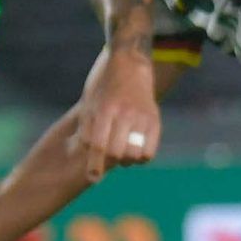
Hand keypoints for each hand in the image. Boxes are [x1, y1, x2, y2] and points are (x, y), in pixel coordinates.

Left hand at [73, 53, 161, 180]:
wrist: (129, 62)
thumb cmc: (103, 85)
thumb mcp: (89, 103)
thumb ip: (87, 129)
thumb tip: (85, 157)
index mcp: (104, 109)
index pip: (99, 145)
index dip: (94, 164)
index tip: (93, 177)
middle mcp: (124, 114)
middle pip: (116, 152)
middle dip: (109, 161)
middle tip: (107, 158)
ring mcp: (142, 117)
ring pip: (134, 155)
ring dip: (126, 160)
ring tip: (121, 153)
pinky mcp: (154, 119)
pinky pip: (149, 151)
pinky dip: (141, 157)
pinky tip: (135, 150)